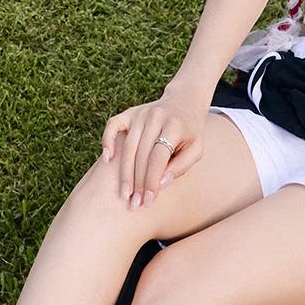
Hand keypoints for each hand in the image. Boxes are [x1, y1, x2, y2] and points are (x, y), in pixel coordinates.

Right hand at [100, 84, 208, 208]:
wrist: (184, 101)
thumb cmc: (190, 132)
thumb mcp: (196, 149)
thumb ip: (181, 166)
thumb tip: (160, 183)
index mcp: (175, 126)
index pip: (159, 157)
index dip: (152, 180)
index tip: (149, 201)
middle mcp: (156, 116)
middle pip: (141, 154)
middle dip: (137, 182)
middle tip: (134, 203)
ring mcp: (141, 113)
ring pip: (128, 146)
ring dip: (124, 173)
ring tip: (124, 194)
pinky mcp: (130, 112)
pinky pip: (113, 125)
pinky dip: (107, 141)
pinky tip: (108, 159)